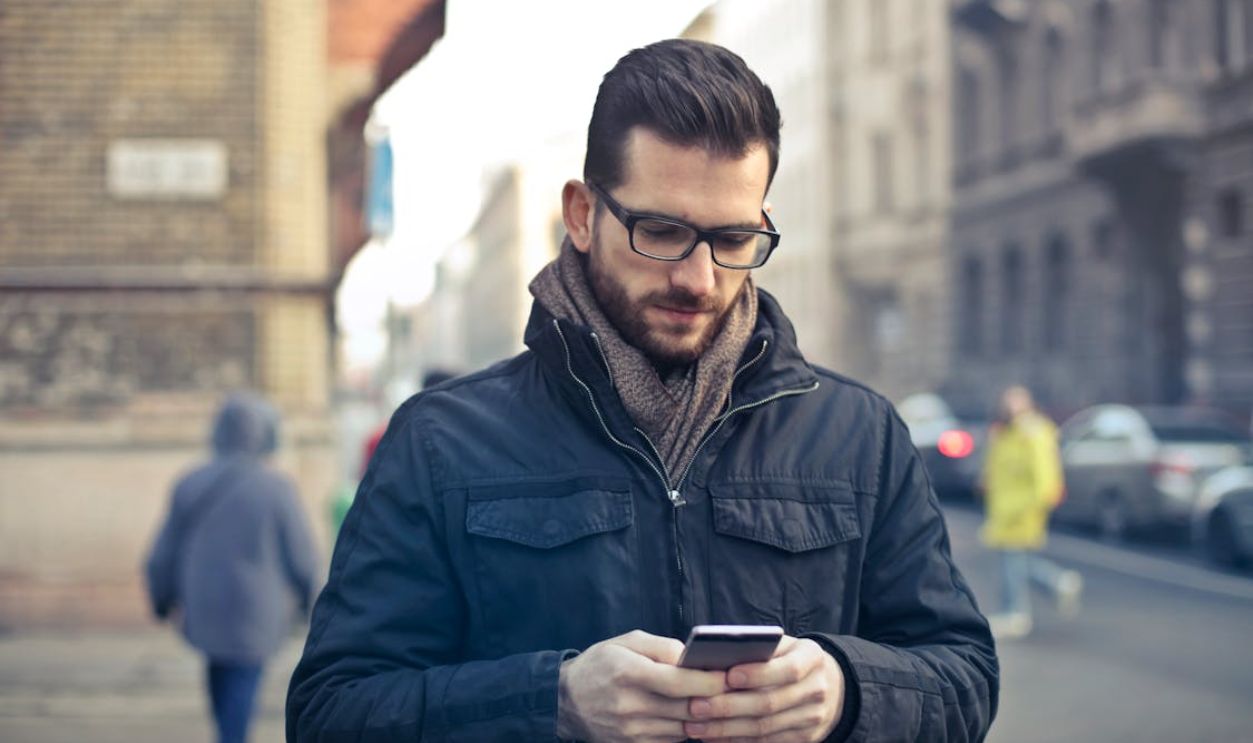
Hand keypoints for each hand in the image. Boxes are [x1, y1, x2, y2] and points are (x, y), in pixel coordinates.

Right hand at [557, 630, 726, 742]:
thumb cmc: (601, 664)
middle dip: (713, 699)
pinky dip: (685, 728)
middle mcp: (629, 706)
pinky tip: (689, 715)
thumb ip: (663, 647)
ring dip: (702, 716)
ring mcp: (631, 731)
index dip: (708, 681)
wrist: (567, 700)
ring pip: (684, 728)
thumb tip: (694, 658)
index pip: (678, 682)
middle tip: (732, 689)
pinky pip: (672, 741)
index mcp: (628, 673)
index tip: (728, 675)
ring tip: (715, 701)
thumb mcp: (627, 642)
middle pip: (686, 708)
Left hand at [682, 635, 844, 742]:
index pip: (788, 669)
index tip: (727, 676)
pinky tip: (712, 736)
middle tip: (696, 706)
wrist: (827, 684)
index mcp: (812, 658)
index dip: (757, 674)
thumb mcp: (781, 645)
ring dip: (726, 729)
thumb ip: (757, 648)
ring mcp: (812, 718)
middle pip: (769, 703)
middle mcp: (816, 689)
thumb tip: (715, 659)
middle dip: (729, 707)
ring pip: (764, 728)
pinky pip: (766, 742)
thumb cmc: (789, 657)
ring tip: (695, 725)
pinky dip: (736, 740)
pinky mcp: (804, 738)